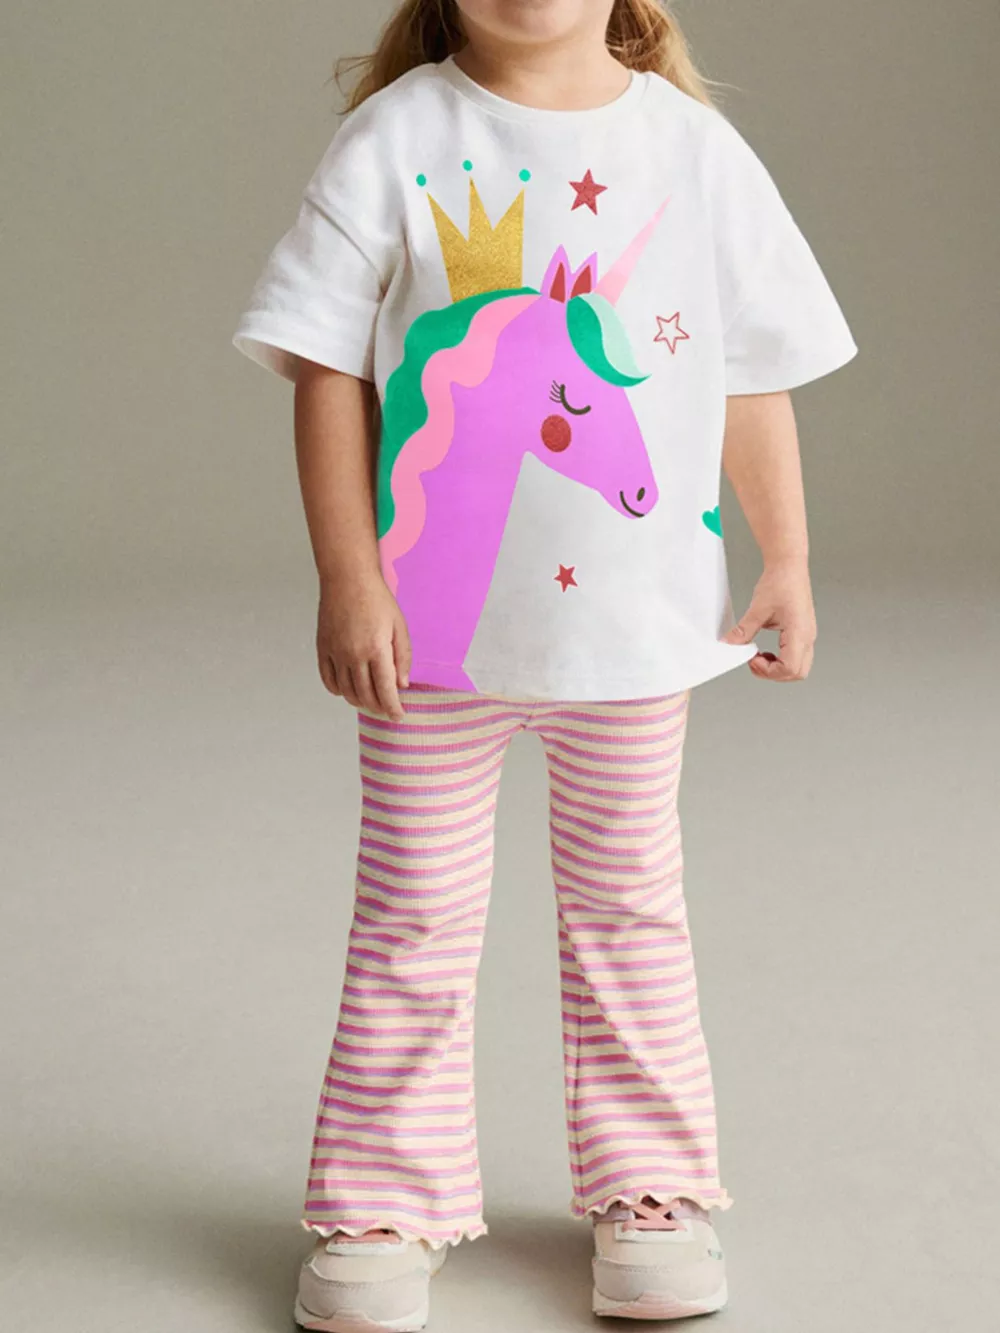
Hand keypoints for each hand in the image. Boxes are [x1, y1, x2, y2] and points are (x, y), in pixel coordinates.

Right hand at [316, 573, 411, 720]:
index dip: (393, 708)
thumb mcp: (399, 626)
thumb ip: (403, 657)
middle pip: (365, 695)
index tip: (398, 715)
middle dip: (378, 707)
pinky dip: (338, 691)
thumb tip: (402, 684)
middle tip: (386, 709)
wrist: (347, 579)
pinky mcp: (323, 649)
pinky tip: (348, 690)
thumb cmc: (376, 599)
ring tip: (370, 701)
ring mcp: (335, 653)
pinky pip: (328, 680)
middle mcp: (353, 655)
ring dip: (359, 701)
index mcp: (376, 649)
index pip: (385, 690)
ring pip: (346, 691)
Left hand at [724, 559, 816, 681]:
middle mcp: (808, 636)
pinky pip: (797, 656)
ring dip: (778, 668)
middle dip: (774, 673)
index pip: (790, 668)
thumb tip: (730, 644)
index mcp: (799, 632)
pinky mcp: (803, 632)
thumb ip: (744, 630)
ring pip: (799, 667)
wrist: (789, 565)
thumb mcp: (758, 608)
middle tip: (754, 662)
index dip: (769, 670)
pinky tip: (767, 651)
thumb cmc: (781, 581)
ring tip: (759, 656)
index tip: (752, 659)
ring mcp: (807, 635)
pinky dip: (781, 660)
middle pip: (797, 672)